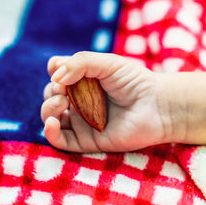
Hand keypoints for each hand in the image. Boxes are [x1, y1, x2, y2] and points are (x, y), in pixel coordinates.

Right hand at [41, 51, 171, 151]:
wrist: (157, 106)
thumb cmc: (135, 81)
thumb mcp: (108, 63)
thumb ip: (80, 63)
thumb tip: (55, 76)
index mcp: (82, 81)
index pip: (57, 76)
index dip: (55, 73)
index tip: (61, 72)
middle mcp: (79, 101)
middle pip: (50, 96)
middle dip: (51, 92)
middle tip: (64, 91)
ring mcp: (81, 121)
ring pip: (51, 117)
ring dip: (48, 109)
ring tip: (62, 104)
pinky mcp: (86, 140)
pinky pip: (61, 141)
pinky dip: (50, 133)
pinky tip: (52, 123)